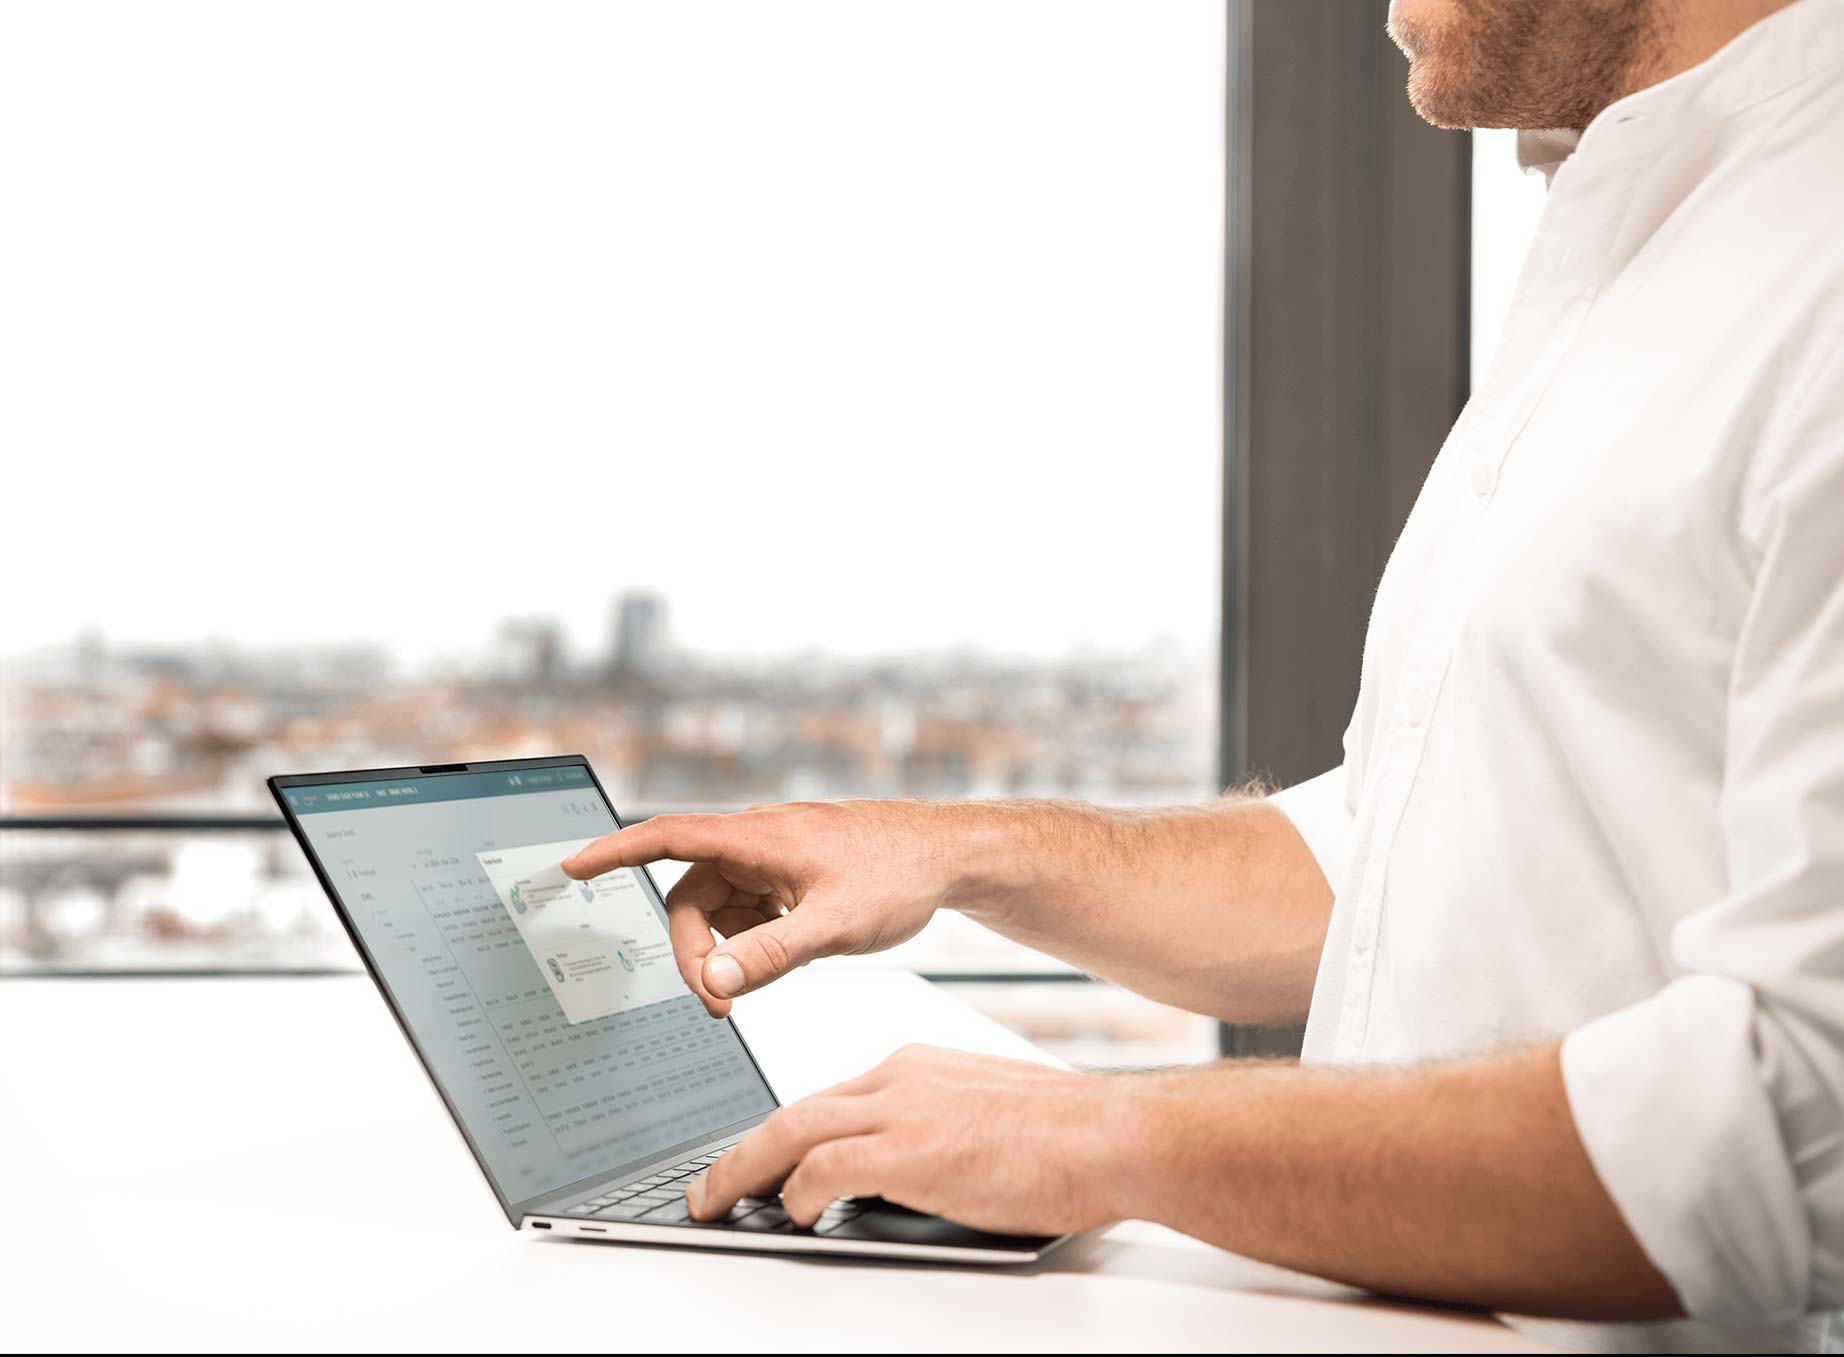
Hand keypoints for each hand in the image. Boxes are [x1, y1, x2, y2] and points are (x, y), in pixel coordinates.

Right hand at [561, 801, 993, 1016]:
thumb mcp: (834, 924)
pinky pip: (751, 911)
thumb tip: (714, 977)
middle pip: (691, 895)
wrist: (952, 857)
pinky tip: (789, 954)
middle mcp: (758, 842)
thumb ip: (770, 954)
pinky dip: (755, 940)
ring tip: (764, 978)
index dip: (614, 852)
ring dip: (728, 948)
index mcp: (758, 837)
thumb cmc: (901, 872)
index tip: (572, 867)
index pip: (667, 837)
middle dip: (696, 950)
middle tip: (721, 1001)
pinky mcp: (792, 876)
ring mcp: (775, 860)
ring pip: (721, 908)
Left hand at [684, 1044, 1127, 1234]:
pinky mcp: (910, 1150)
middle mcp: (900, 1078)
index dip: (783, 1133)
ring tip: (720, 1202)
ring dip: (746, 1171)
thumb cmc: (1064, 1136)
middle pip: (794, 1111)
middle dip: (742, 1152)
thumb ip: (931, 1132)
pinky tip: (797, 1216)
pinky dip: (799, 1193)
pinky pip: (825, 1169)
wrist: (1110, 1135)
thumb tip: (895, 1178)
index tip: (759, 1157)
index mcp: (916, 1067)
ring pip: (793, 1133)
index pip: (827, 1097)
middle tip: (710, 1184)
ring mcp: (903, 1110)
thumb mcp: (981, 1118)